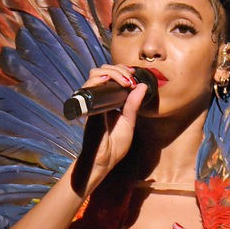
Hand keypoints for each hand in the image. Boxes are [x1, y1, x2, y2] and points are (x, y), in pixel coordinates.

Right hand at [72, 66, 148, 193]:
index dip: (121, 71)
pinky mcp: (88, 106)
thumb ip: (133, 104)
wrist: (103, 160)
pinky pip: (90, 86)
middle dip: (117, 68)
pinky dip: (100, 80)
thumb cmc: (114, 146)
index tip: (133, 74)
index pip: (111, 77)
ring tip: (124, 80)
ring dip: (111, 72)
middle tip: (130, 75)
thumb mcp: (129, 122)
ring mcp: (92, 101)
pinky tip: (112, 82)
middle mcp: (99, 99)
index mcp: (108, 102)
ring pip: (95, 74)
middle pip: (102, 71)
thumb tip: (142, 86)